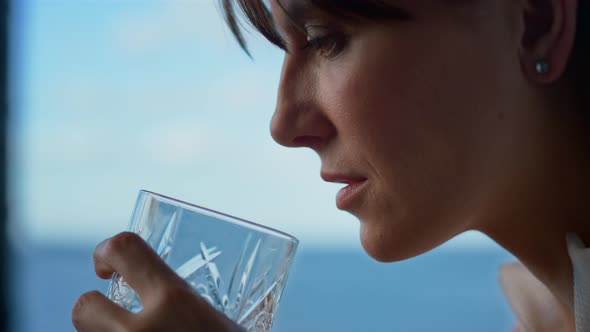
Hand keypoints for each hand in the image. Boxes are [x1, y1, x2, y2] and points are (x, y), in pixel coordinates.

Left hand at [72, 232, 242, 331]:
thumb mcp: (227, 324)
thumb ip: (200, 307)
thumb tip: (221, 295)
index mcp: (175, 301)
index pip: (124, 249)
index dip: (106, 250)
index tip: (107, 266)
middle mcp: (141, 331)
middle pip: (82, 308)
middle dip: (90, 307)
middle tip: (109, 312)